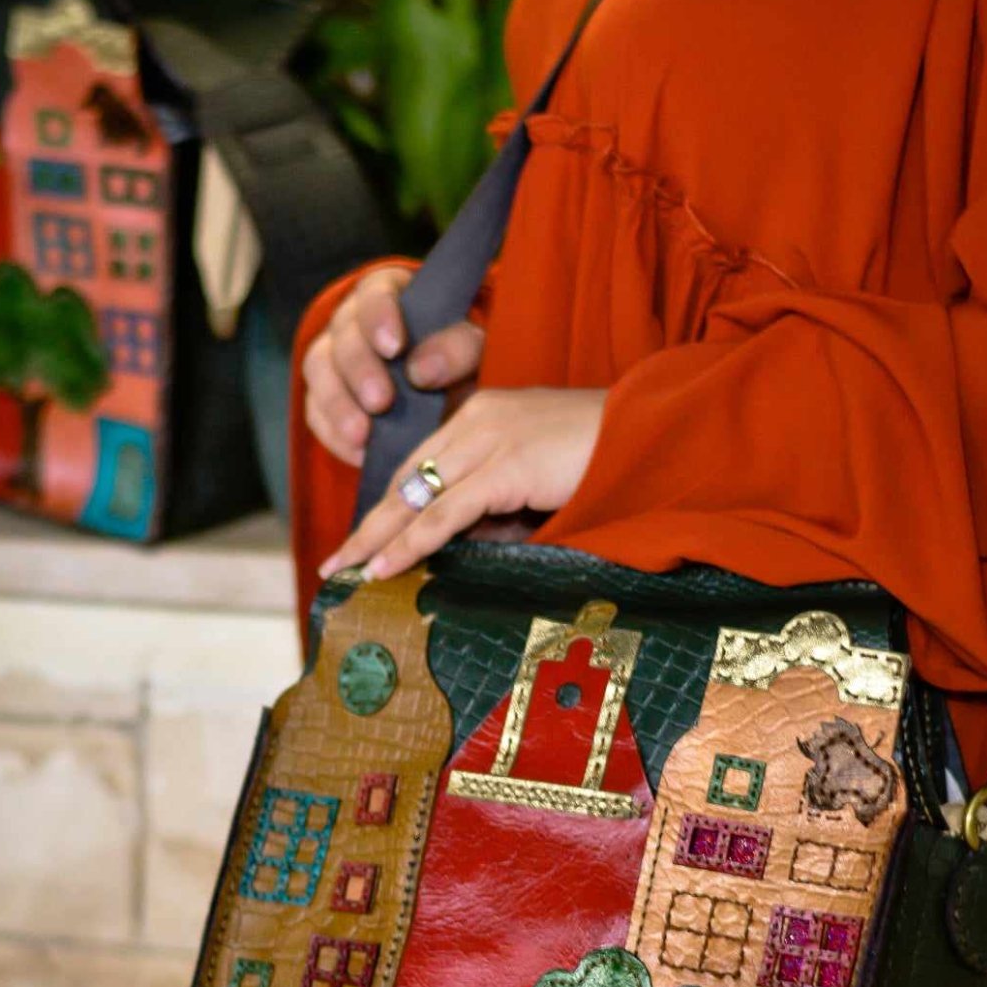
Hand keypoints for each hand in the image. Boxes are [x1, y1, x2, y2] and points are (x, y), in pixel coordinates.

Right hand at [302, 265, 484, 465]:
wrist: (446, 400)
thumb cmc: (459, 362)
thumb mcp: (472, 349)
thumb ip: (459, 349)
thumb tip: (423, 370)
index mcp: (388, 296)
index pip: (374, 294)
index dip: (379, 318)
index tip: (394, 347)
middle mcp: (352, 321)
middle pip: (343, 336)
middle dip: (360, 370)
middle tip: (380, 401)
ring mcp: (332, 359)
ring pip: (320, 371)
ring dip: (339, 404)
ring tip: (363, 434)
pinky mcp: (323, 398)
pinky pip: (316, 412)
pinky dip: (334, 433)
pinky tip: (357, 451)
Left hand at [318, 387, 607, 578]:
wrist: (650, 434)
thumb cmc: (602, 460)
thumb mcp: (537, 482)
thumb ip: (499, 507)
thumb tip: (464, 544)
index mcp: (483, 416)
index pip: (422, 465)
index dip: (390, 507)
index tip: (365, 540)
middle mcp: (478, 419)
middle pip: (407, 479)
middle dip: (369, 525)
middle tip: (335, 562)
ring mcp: (490, 439)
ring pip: (417, 497)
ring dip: (377, 539)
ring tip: (348, 571)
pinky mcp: (506, 465)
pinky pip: (445, 513)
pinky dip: (411, 543)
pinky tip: (386, 565)